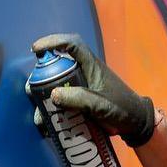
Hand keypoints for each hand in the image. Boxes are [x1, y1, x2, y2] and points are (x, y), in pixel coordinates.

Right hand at [31, 34, 157, 145]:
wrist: (134, 124)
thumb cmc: (123, 109)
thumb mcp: (101, 104)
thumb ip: (80, 99)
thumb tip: (53, 94)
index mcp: (91, 66)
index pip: (71, 45)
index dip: (53, 42)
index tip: (35, 49)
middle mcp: (83, 74)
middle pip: (56, 68)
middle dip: (41, 78)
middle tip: (32, 91)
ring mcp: (80, 89)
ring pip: (55, 87)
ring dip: (43, 99)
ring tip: (40, 116)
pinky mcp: (79, 103)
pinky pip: (60, 103)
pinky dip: (51, 112)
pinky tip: (47, 124)